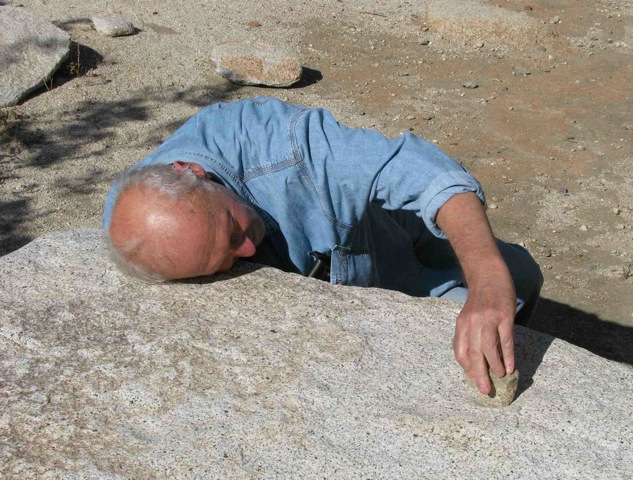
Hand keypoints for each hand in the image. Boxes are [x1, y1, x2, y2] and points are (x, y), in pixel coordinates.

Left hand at [453, 274, 516, 393]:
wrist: (489, 274)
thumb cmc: (480, 299)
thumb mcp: (469, 316)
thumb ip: (470, 334)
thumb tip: (478, 359)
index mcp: (462, 324)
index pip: (460, 350)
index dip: (466, 367)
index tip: (473, 380)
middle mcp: (472, 323)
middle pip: (473, 352)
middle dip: (477, 373)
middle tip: (484, 389)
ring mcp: (488, 319)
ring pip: (488, 348)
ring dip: (494, 365)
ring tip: (500, 378)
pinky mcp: (504, 316)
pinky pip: (506, 340)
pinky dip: (508, 355)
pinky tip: (511, 367)